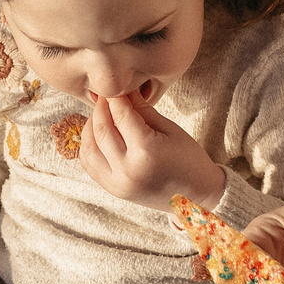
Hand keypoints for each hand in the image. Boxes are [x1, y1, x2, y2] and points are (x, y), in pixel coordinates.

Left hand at [79, 91, 225, 209]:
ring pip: (88, 147)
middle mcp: (127, 170)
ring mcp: (117, 183)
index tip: (115, 86)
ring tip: (102, 115)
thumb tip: (123, 90)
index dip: (115, 97)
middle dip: (101, 108)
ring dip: (90, 126)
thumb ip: (142, 110)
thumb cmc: (189, 160)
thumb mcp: (170, 129)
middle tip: (107, 97)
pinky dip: (89, 146)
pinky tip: (98, 135)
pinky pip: (89, 164)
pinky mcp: (113, 190)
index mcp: (146, 152)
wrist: (195, 197)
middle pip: (101, 129)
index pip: (121, 115)